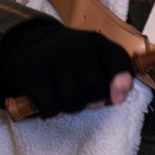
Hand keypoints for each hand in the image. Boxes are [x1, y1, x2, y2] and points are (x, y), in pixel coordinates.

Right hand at [0, 19, 135, 118]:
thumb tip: (118, 98)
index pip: (118, 62)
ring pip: (73, 101)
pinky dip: (51, 110)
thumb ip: (116, 73)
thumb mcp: (96, 54)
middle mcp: (75, 49)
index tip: (116, 98)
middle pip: (95, 89)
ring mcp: (53, 62)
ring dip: (72, 107)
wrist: (31, 43)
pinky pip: (50, 106)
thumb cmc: (72, 56)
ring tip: (68, 98)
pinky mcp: (33, 76)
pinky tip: (51, 102)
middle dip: (93, 101)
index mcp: (96, 43)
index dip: (122, 84)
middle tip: (86, 97)